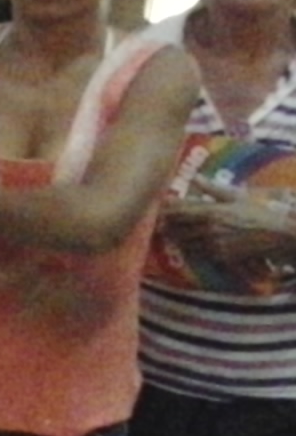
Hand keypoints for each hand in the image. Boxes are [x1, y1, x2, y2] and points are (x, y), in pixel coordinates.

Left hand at [164, 181, 295, 273]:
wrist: (279, 235)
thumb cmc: (261, 212)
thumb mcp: (238, 196)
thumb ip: (214, 189)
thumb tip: (195, 178)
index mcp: (211, 212)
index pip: (179, 211)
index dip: (165, 210)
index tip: (156, 207)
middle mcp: (208, 230)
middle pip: (177, 228)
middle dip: (166, 225)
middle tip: (156, 223)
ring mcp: (213, 245)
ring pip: (185, 242)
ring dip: (175, 238)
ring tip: (166, 234)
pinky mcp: (220, 257)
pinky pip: (199, 253)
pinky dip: (190, 249)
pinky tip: (187, 246)